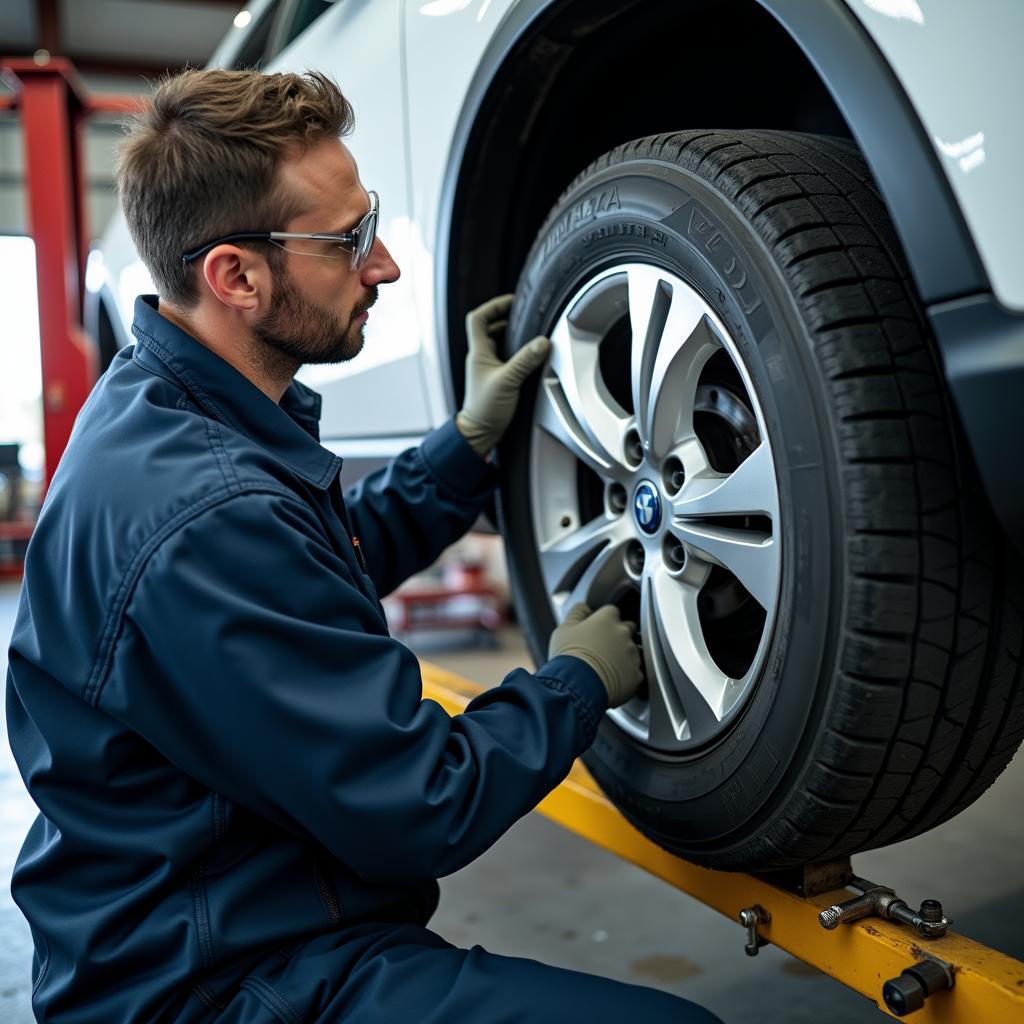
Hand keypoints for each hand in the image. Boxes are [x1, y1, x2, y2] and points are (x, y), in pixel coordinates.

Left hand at [455, 294, 550, 455]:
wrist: (479, 433)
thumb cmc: (485, 410)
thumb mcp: (507, 381)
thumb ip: (525, 361)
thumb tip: (542, 342)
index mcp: (478, 353)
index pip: (478, 318)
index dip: (493, 306)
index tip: (511, 302)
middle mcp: (482, 358)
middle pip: (490, 328)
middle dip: (507, 319)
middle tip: (526, 315)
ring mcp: (489, 368)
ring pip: (500, 343)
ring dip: (513, 336)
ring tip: (530, 333)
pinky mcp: (498, 379)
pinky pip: (507, 358)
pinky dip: (518, 353)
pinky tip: (530, 357)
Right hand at [548, 603, 642, 707]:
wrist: (576, 687)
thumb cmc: (568, 657)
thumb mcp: (564, 629)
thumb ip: (577, 613)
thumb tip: (584, 607)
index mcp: (607, 619)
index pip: (611, 611)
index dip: (603, 620)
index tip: (596, 629)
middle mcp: (624, 633)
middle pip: (627, 628)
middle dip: (617, 635)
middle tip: (602, 647)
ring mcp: (632, 654)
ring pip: (632, 651)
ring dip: (623, 655)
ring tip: (605, 666)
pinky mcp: (636, 675)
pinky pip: (634, 672)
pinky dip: (626, 675)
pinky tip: (612, 679)